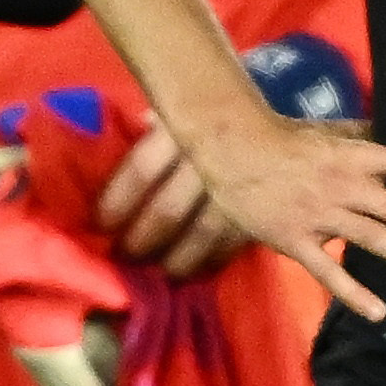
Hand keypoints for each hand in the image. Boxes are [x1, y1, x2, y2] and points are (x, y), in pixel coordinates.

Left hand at [96, 120, 248, 279]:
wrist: (285, 126)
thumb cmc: (219, 118)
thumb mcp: (185, 112)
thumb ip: (154, 131)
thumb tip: (115, 157)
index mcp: (186, 128)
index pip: (142, 170)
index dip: (116, 202)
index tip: (100, 224)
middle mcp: (213, 158)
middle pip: (168, 211)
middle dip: (141, 240)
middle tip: (124, 257)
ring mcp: (241, 188)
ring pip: (201, 234)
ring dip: (175, 259)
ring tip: (158, 273)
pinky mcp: (263, 210)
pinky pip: (233, 243)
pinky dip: (212, 262)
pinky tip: (196, 272)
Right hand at [187, 106, 385, 319]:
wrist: (233, 150)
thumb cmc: (285, 140)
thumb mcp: (331, 134)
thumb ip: (366, 139)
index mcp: (356, 157)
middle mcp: (345, 186)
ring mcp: (321, 215)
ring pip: (373, 239)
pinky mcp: (296, 240)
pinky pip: (329, 271)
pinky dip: (354, 293)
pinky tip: (381, 312)